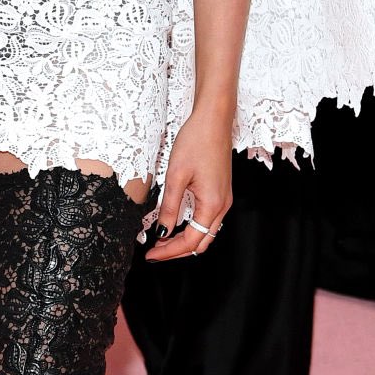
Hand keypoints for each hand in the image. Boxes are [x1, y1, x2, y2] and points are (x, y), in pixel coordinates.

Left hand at [143, 104, 232, 261]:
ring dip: (185, 240)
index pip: (190, 241)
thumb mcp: (176, 176)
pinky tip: (176, 224)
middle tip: (155, 252)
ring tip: (162, 240)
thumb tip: (162, 231)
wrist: (213, 119)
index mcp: (212, 204)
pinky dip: (192, 228)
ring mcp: (224, 199)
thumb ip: (169, 207)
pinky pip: (208, 220)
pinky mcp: (221, 192)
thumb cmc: (196, 141)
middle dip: (177, 251)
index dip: (169, 252)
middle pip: (201, 242)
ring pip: (205, 233)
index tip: (151, 254)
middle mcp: (222, 206)